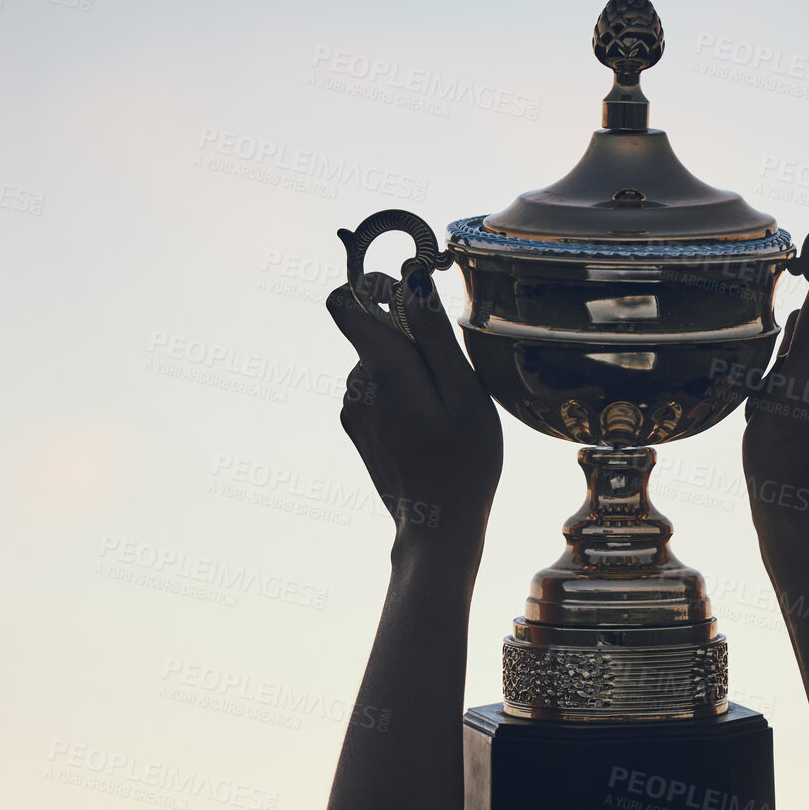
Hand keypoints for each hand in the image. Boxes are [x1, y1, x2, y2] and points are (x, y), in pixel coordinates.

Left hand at [326, 270, 502, 550]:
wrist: (437, 528)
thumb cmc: (463, 463)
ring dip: (412, 373)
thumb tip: (409, 281)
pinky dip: (404, 397)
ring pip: (380, 363)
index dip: (375, 287)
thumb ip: (433, 335)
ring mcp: (353, 408)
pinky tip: (430, 431)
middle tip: (451, 382)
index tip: (412, 301)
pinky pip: (379, 391)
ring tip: (444, 414)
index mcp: (381, 368)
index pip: (344, 300)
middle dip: (411, 340)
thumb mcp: (464, 393)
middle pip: (374, 332)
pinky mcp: (358, 428)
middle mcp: (356, 384)